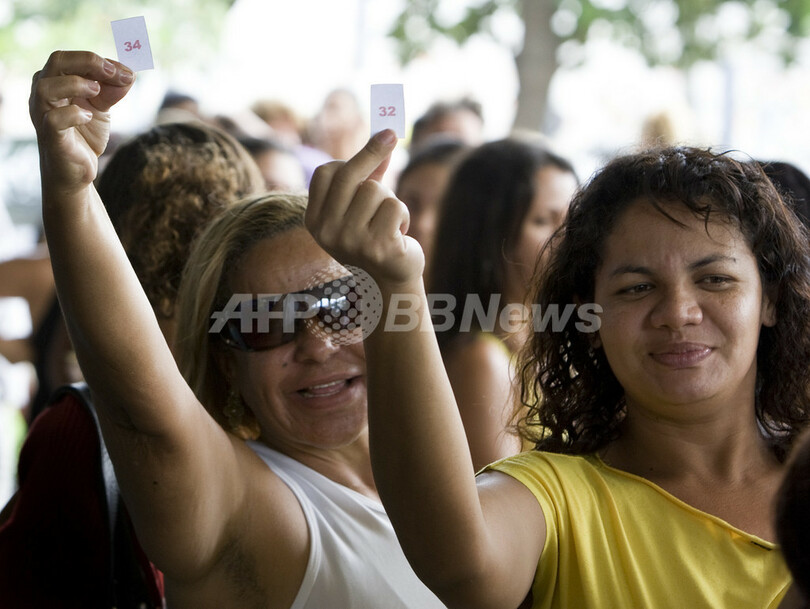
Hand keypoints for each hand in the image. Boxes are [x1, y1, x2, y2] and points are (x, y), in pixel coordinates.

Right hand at [29, 51, 134, 193]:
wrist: (79, 170)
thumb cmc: (84, 134)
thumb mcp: (101, 108)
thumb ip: (112, 90)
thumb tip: (129, 74)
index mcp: (54, 81)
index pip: (70, 58)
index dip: (97, 60)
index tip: (124, 71)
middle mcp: (43, 94)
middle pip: (56, 61)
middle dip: (88, 62)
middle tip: (113, 74)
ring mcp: (43, 115)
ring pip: (46, 87)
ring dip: (76, 84)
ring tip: (97, 91)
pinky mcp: (50, 136)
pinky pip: (55, 119)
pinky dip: (73, 113)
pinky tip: (89, 116)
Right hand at [306, 130, 424, 287]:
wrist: (389, 283)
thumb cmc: (373, 239)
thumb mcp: (360, 209)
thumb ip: (367, 177)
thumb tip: (383, 137)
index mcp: (314, 221)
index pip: (326, 173)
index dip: (352, 156)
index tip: (379, 138)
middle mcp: (327, 231)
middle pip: (349, 175)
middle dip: (373, 151)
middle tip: (392, 134)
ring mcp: (351, 241)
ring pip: (376, 190)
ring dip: (390, 200)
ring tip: (389, 221)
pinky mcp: (378, 247)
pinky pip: (395, 207)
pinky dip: (403, 215)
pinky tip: (399, 234)